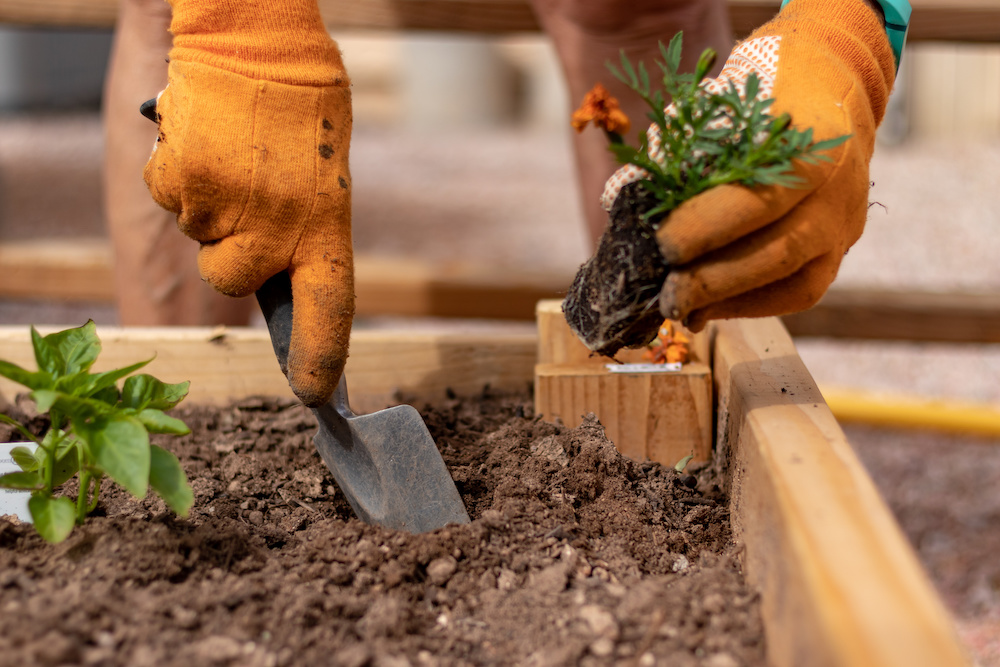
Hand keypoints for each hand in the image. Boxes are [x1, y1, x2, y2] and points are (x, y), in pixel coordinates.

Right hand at [143, 0, 352, 405]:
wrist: (257, 39)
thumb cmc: (301, 109)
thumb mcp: (324, 179)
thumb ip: (303, 232)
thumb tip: (271, 278)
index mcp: (327, 225)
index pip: (330, 310)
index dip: (319, 356)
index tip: (314, 393)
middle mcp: (277, 226)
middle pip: (232, 280)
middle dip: (231, 251)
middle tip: (248, 201)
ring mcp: (227, 205)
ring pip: (198, 236)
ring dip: (208, 207)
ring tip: (233, 157)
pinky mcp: (182, 180)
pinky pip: (169, 199)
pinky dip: (179, 177)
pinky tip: (205, 142)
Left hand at [602, 0, 895, 330]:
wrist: (826, 87)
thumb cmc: (755, 98)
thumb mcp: (719, 107)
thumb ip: (682, 157)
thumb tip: (634, 207)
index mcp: (811, 145)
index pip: (759, 200)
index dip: (707, 230)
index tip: (662, 247)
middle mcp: (838, 190)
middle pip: (780, 251)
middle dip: (715, 280)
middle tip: (665, 296)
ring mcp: (844, 225)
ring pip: (797, 283)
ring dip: (731, 303)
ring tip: (682, 311)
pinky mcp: (839, 250)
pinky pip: (800, 292)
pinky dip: (751, 305)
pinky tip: (709, 308)